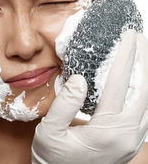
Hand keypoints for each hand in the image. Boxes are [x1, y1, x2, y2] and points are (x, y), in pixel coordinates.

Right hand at [32, 30, 147, 163]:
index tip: (129, 36)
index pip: (119, 84)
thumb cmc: (54, 158)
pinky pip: (144, 108)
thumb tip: (80, 79)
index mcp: (107, 131)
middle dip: (143, 60)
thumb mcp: (50, 132)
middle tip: (139, 39)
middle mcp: (128, 135)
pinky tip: (137, 77)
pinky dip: (142, 87)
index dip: (125, 56)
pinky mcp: (131, 139)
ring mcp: (133, 139)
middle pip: (144, 89)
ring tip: (140, 53)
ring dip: (144, 73)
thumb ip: (64, 105)